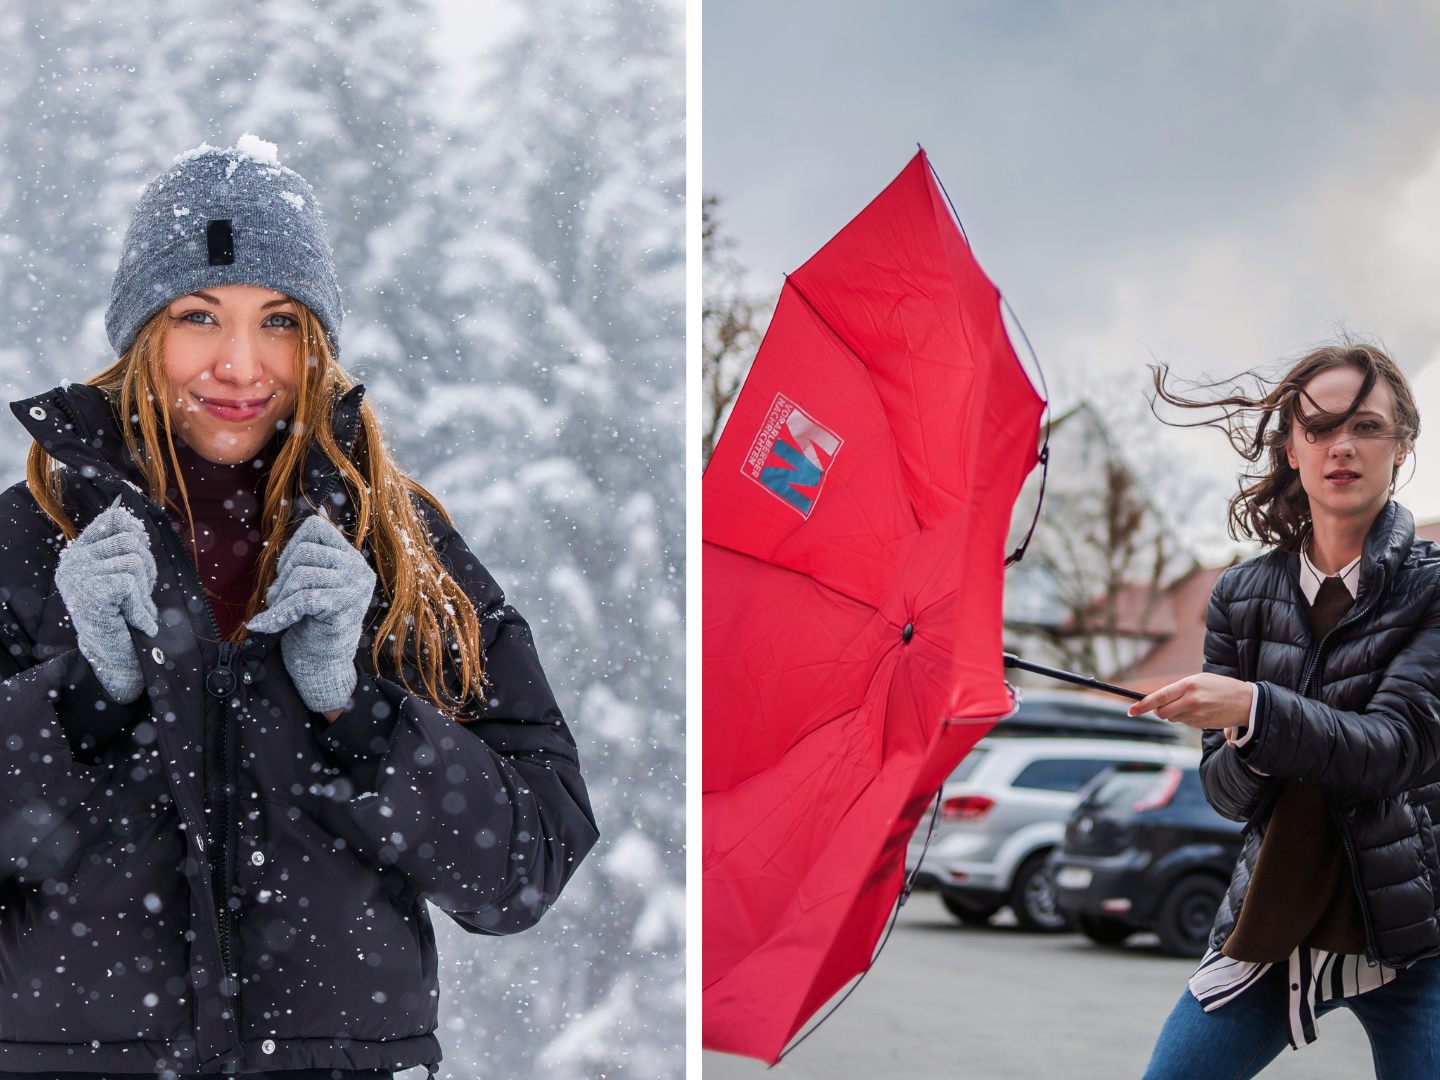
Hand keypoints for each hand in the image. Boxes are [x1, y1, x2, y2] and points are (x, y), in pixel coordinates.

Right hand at [54, 494, 158, 703]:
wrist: (114, 653)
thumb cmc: (124, 612)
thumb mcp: (124, 573)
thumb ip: (125, 546)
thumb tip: (130, 511)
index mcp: (81, 551)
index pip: (114, 517)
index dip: (137, 530)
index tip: (142, 552)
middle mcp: (73, 560)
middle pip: (131, 540)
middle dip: (148, 568)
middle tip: (140, 594)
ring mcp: (78, 575)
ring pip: (135, 561)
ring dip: (144, 590)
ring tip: (135, 610)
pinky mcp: (89, 591)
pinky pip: (131, 583)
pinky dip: (140, 606)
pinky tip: (134, 622)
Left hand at [245, 513, 375, 714]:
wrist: (323, 662)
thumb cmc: (312, 621)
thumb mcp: (313, 582)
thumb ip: (311, 555)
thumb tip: (315, 512)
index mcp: (351, 557)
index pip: (315, 528)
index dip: (290, 547)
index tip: (285, 573)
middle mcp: (358, 568)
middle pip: (304, 553)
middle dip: (281, 577)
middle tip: (277, 599)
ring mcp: (355, 587)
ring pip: (301, 576)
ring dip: (280, 597)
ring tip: (277, 612)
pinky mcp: (345, 607)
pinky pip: (302, 599)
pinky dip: (277, 614)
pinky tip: (264, 626)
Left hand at [1127, 673, 1251, 730]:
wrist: (1247, 702)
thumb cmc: (1220, 687)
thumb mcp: (1199, 680)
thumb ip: (1178, 689)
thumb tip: (1158, 700)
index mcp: (1188, 685)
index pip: (1159, 697)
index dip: (1142, 705)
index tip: (1130, 710)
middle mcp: (1191, 701)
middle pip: (1162, 712)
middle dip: (1159, 711)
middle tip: (1167, 705)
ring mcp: (1197, 715)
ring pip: (1173, 719)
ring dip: (1175, 714)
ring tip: (1192, 704)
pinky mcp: (1202, 725)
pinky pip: (1185, 723)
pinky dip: (1187, 719)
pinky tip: (1201, 711)